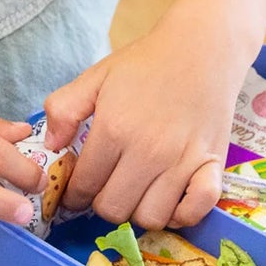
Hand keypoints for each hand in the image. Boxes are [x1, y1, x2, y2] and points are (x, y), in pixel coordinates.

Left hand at [45, 10, 249, 229]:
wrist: (203, 48)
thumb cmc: (147, 64)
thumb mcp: (96, 77)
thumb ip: (64, 109)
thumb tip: (52, 146)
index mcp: (114, 130)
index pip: (84, 187)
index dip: (73, 196)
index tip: (76, 194)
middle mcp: (148, 152)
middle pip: (114, 210)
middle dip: (102, 205)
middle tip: (106, 189)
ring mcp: (183, 161)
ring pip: (151, 218)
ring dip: (139, 211)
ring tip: (137, 193)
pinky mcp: (213, 165)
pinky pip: (195, 211)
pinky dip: (182, 214)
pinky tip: (172, 199)